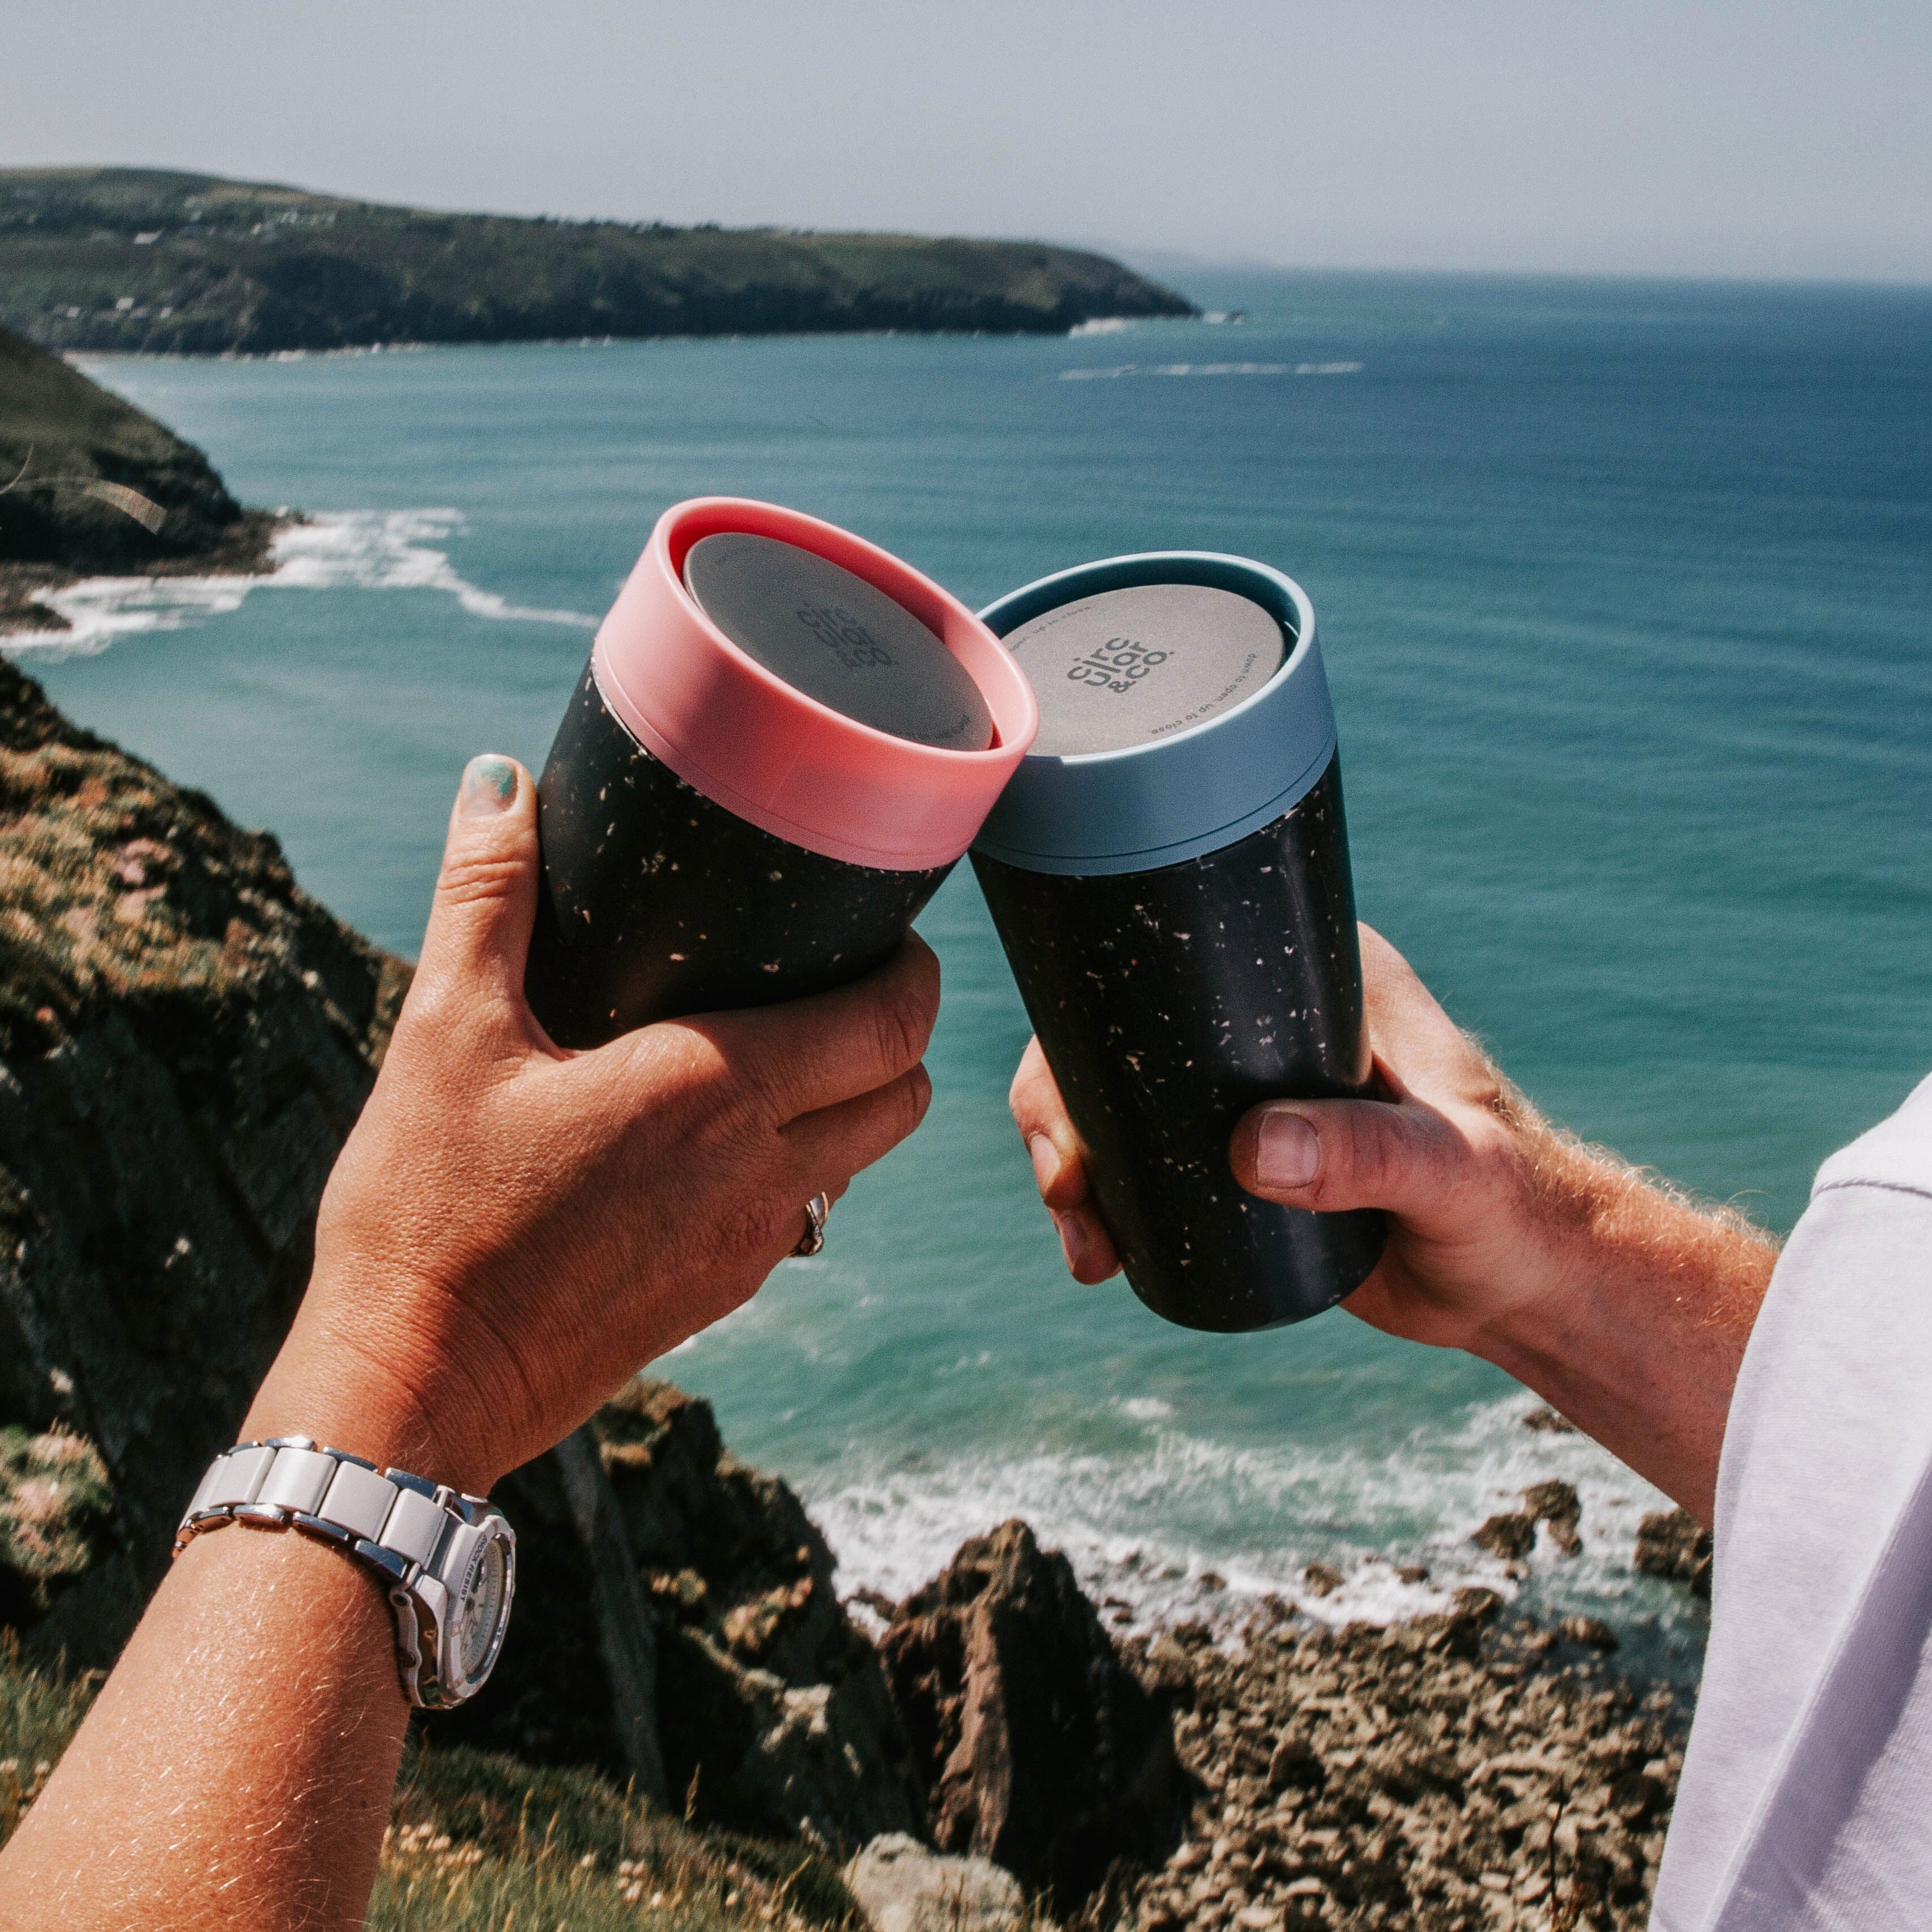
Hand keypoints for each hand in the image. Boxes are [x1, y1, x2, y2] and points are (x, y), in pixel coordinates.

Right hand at [246, 754, 937, 1493]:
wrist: (414, 1387)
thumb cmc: (426, 1209)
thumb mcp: (445, 1034)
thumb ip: (486, 899)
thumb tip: (498, 784)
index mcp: (716, 1090)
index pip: (892, 1022)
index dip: (915, 970)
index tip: (887, 931)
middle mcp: (762, 1172)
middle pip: (903, 1090)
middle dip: (899, 1029)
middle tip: (846, 977)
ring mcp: (751, 1245)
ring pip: (866, 1157)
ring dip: (857, 1099)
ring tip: (789, 1048)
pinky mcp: (722, 1296)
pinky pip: (807, 1212)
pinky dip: (805, 1162)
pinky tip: (723, 1135)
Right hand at [1011, 923, 1775, 1516]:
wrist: (1527, 1288)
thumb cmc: (1518, 1210)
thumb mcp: (1452, 1173)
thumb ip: (1371, 1153)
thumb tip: (1251, 1148)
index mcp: (1324, 972)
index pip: (1181, 949)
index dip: (1096, 1004)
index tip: (1069, 1097)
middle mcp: (1271, 1019)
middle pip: (1122, 1028)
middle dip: (1061, 1105)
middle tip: (1070, 1188)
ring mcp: (1246, 1090)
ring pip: (1117, 1097)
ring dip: (1071, 1160)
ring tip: (1085, 1243)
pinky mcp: (1237, 1158)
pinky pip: (1142, 1160)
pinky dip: (1102, 1200)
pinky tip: (1097, 1254)